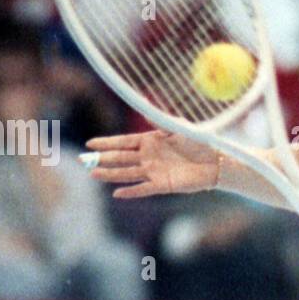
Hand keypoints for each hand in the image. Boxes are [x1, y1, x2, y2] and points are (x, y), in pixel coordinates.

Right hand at [83, 129, 218, 196]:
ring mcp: (154, 172)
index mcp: (150, 141)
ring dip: (110, 174)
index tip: (89, 143)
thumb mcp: (178, 127)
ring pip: (127, 173)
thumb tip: (144, 106)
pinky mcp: (163, 185)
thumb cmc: (199, 142)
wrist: (215, 161)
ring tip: (93, 175)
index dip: (107, 143)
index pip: (123, 142)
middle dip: (101, 158)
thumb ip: (160, 120)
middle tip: (83, 160)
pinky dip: (131, 191)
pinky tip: (117, 193)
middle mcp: (148, 157)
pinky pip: (144, 189)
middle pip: (120, 158)